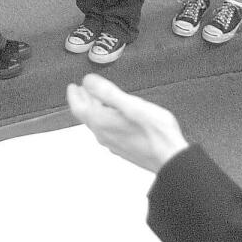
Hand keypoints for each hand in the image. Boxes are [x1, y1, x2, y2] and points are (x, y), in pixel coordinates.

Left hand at [67, 73, 188, 173]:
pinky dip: (104, 118)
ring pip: (97, 123)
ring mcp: (113, 142)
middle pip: (87, 116)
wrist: (170, 159)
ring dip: (93, 109)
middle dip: (83, 100)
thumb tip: (87, 81)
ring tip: (95, 99)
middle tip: (81, 90)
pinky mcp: (123, 147)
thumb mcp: (131, 105)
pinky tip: (114, 115)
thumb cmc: (155, 133)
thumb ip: (107, 92)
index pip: (79, 108)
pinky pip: (107, 130)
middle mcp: (104, 134)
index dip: (74, 96)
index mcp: (102, 122)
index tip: (72, 86)